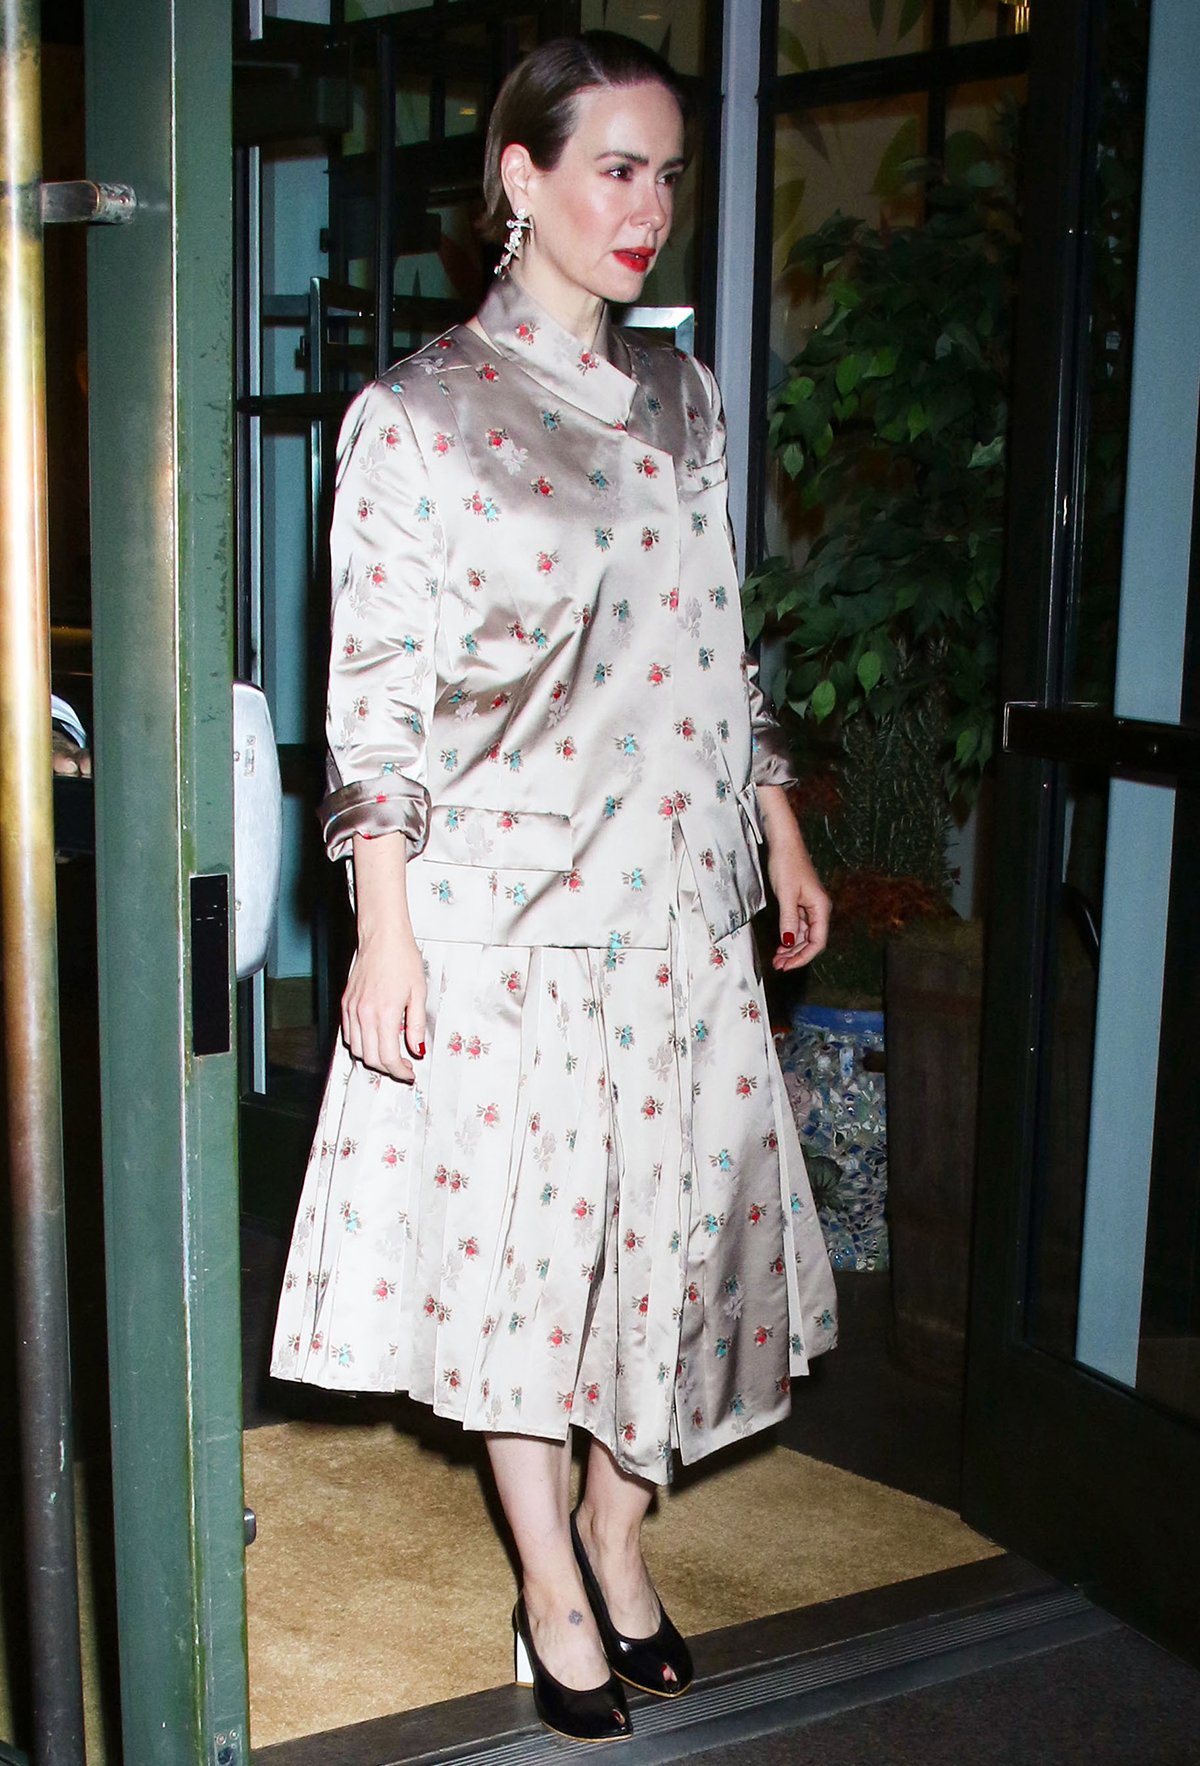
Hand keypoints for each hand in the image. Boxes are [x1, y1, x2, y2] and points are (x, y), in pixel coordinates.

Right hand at [341, 925, 425, 1082]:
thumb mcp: (419, 993)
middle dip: (388, 1069)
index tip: (409, 1073)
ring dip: (373, 1058)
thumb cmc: (402, 958)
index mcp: (384, 1013)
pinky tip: (374, 1039)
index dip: (400, 1071)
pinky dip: (360, 1044)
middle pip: (371, 1058)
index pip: (388, 1057)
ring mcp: (352, 1009)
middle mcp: (364, 1014)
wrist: (382, 937)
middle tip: (403, 1067)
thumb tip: (416, 1049)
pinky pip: (348, 1034)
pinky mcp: (346, 1003)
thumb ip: (416, 1025)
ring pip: (356, 1049)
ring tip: (389, 1055)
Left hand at [757, 784, 830, 972]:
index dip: (803, 957)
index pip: (817, 942)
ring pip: (804, 935)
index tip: (787, 966)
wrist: (784, 843)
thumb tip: (789, 943)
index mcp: (821, 907)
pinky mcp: (801, 903)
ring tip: (777, 959)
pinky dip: (790, 937)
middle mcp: (819, 909)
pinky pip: (798, 926)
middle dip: (796, 955)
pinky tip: (780, 944)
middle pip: (812, 941)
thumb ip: (789, 920)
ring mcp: (810, 906)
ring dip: (792, 949)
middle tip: (778, 965)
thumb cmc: (787, 864)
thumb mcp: (786, 894)